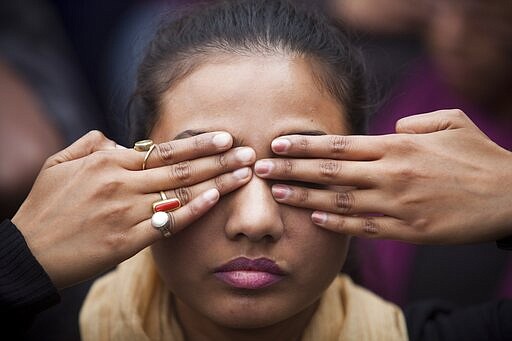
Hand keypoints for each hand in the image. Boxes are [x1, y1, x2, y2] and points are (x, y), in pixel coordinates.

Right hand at [12, 130, 254, 287]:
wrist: (30, 252)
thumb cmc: (46, 207)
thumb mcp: (59, 164)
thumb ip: (90, 144)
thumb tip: (117, 140)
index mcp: (108, 161)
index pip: (163, 149)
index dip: (197, 144)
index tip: (224, 138)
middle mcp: (121, 183)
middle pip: (180, 167)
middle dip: (219, 158)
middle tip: (249, 151)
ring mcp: (126, 211)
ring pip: (180, 192)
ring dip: (217, 181)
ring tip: (245, 173)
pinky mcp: (128, 240)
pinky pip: (169, 222)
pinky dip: (194, 210)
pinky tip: (217, 199)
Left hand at [254, 109, 511, 243]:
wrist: (510, 196)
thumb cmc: (478, 156)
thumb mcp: (449, 123)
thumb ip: (413, 123)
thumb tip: (388, 131)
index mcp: (397, 147)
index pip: (339, 144)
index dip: (305, 144)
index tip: (278, 143)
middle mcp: (391, 175)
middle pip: (330, 171)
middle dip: (292, 168)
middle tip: (262, 167)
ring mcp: (397, 205)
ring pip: (339, 201)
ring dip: (304, 196)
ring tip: (277, 193)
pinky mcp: (406, 229)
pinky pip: (362, 227)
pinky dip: (335, 223)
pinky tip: (314, 217)